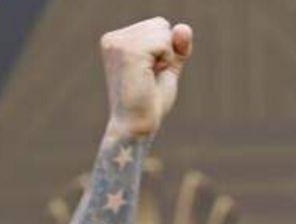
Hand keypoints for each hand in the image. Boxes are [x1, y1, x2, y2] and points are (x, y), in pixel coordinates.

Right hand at [100, 17, 191, 139]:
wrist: (136, 127)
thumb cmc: (149, 102)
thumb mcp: (167, 68)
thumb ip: (177, 46)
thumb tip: (183, 28)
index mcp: (115, 41)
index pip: (157, 26)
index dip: (164, 51)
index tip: (148, 73)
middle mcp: (112, 39)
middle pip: (160, 25)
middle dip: (165, 52)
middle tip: (149, 78)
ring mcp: (119, 44)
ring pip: (163, 31)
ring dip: (165, 58)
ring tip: (148, 78)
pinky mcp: (130, 52)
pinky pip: (164, 42)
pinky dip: (166, 61)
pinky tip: (150, 77)